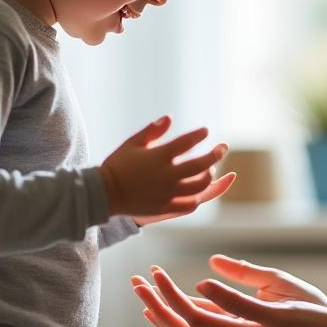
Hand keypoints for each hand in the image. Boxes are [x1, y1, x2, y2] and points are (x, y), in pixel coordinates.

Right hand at [98, 116, 233, 223]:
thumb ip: (152, 131)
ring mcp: (168, 193)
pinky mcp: (165, 207)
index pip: (187, 142)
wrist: (104, 193)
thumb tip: (169, 118)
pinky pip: (189, 204)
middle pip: (201, 164)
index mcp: (159, 157)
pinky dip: (198, 196)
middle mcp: (167, 175)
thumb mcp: (132, 143)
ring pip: (199, 185)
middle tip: (223, 148)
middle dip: (215, 154)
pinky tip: (200, 189)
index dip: (199, 135)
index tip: (205, 131)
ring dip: (208, 176)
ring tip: (210, 169)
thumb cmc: (117, 165)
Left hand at [131, 256, 326, 326]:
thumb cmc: (319, 319)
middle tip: (137, 281)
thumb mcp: (287, 295)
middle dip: (157, 307)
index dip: (174, 295)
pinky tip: (166, 314)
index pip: (199, 316)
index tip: (160, 271)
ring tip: (143, 294)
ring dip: (164, 319)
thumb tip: (205, 276)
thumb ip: (246, 286)